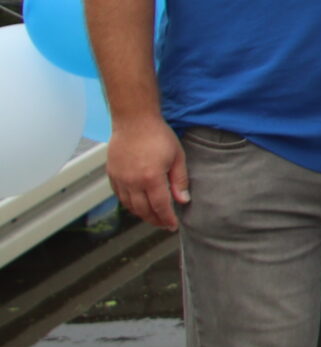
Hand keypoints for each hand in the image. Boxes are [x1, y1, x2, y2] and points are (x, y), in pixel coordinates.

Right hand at [108, 116, 188, 230]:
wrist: (134, 121)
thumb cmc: (158, 136)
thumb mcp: (177, 157)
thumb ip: (179, 181)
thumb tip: (182, 200)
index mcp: (151, 178)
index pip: (160, 206)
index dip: (167, 218)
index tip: (173, 226)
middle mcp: (133, 182)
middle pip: (143, 210)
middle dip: (155, 220)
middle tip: (164, 224)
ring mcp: (120, 179)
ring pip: (129, 205)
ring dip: (141, 214)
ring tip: (152, 217)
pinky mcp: (112, 174)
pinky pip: (119, 196)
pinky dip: (129, 204)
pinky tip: (137, 205)